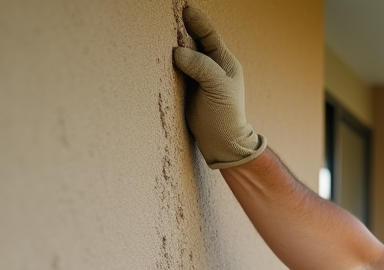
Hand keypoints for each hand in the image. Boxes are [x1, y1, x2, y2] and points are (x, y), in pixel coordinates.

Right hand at [172, 6, 266, 167]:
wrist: (221, 143)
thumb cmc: (226, 117)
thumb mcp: (218, 88)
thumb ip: (201, 67)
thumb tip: (177, 52)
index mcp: (224, 62)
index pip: (209, 35)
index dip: (197, 21)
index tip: (185, 9)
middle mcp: (210, 66)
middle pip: (194, 40)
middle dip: (181, 27)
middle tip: (167, 16)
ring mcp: (197, 76)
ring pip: (182, 54)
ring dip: (172, 43)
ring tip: (158, 31)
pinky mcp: (185, 88)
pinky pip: (174, 69)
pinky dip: (167, 61)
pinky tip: (157, 55)